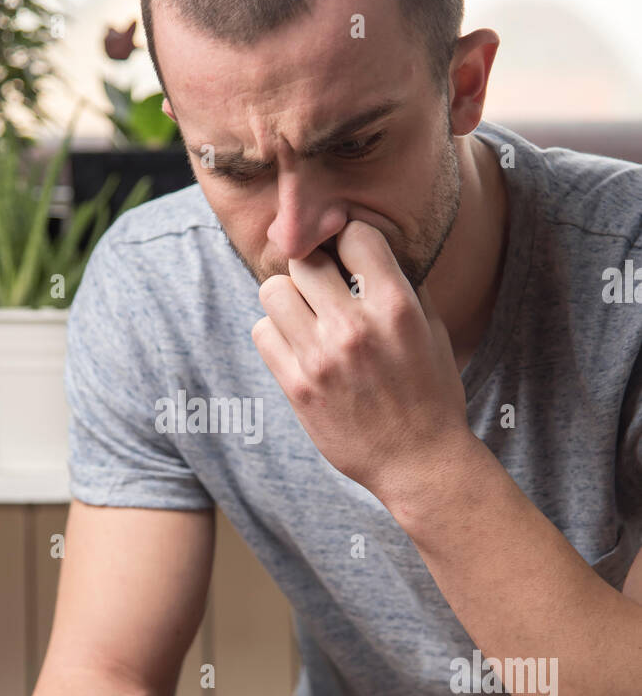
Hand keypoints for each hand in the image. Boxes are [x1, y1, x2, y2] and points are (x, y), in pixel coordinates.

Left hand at [251, 219, 471, 509]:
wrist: (419, 461)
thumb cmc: (431, 392)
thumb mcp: (433, 330)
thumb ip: (402, 284)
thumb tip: (365, 244)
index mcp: (396, 307)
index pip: (354, 234)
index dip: (349, 240)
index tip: (349, 257)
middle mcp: (355, 328)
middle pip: (304, 259)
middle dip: (314, 268)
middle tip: (324, 289)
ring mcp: (321, 358)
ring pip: (273, 291)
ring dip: (289, 298)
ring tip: (308, 317)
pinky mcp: (296, 387)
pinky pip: (262, 332)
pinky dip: (275, 333)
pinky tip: (298, 345)